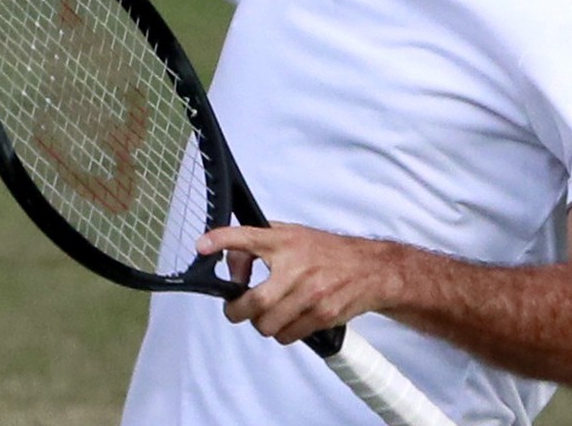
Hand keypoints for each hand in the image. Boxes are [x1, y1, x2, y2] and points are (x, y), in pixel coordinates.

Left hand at [198, 223, 399, 344]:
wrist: (371, 269)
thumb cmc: (328, 252)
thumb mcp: (293, 236)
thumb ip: (260, 245)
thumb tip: (231, 268)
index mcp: (285, 242)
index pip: (247, 237)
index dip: (221, 240)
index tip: (201, 246)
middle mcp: (296, 266)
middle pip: (253, 303)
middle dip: (238, 311)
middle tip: (237, 309)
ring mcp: (310, 293)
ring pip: (267, 325)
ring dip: (263, 324)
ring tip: (273, 313)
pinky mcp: (322, 314)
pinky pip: (287, 335)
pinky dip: (284, 332)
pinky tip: (293, 318)